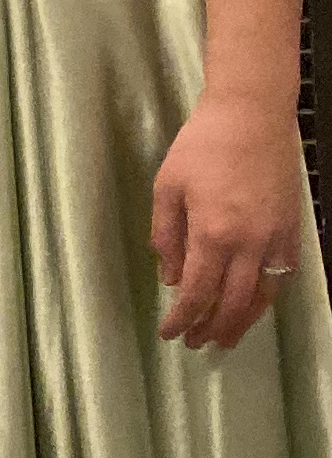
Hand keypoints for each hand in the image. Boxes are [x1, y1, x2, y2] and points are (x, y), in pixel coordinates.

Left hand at [153, 96, 310, 352]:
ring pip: (263, 295)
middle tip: (197, 344)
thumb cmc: (202, 145)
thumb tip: (170, 278)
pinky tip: (256, 301)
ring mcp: (275, 237)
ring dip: (244, 321)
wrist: (252, 113)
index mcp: (212, 234)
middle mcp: (248, 243)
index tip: (170, 334)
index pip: (196, 293)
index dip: (182, 319)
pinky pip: (283, 272)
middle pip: (232, 303)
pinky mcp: (291, 227)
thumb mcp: (167, 187)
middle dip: (213, 328)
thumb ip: (165, 236)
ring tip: (227, 336)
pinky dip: (269, 294)